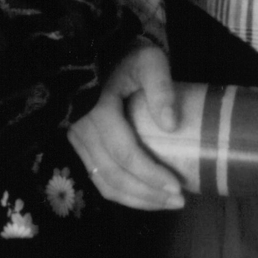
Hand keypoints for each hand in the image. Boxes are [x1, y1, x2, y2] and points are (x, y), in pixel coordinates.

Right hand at [69, 42, 185, 210]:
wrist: (102, 53)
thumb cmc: (130, 56)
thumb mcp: (150, 61)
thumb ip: (161, 88)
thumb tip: (171, 126)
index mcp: (98, 111)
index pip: (125, 153)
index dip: (150, 175)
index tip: (178, 188)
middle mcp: (83, 131)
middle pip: (114, 175)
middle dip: (147, 194)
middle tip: (179, 201)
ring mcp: (78, 141)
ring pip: (104, 182)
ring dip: (136, 199)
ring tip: (166, 203)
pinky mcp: (81, 147)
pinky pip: (99, 177)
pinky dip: (122, 192)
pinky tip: (145, 196)